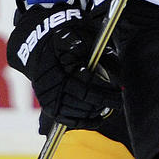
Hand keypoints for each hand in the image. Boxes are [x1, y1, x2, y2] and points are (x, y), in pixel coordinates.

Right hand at [7, 2, 121, 128]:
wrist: (38, 41)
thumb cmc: (67, 36)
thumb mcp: (85, 37)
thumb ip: (102, 55)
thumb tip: (120, 73)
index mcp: (62, 63)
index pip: (87, 80)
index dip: (105, 87)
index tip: (119, 88)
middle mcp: (53, 81)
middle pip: (83, 97)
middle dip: (104, 100)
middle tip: (119, 100)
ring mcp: (48, 94)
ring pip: (75, 109)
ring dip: (95, 110)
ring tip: (110, 107)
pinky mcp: (47, 103)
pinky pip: (65, 118)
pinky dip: (82, 121)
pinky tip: (98, 119)